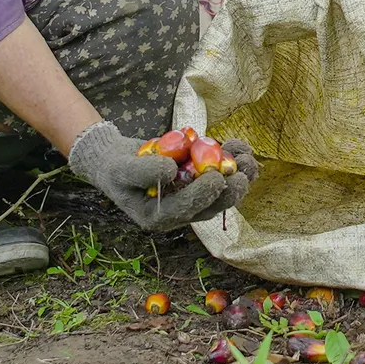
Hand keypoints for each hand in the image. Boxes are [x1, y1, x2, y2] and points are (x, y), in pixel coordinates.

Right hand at [66, 121, 249, 230]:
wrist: (116, 161)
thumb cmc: (116, 168)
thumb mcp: (121, 169)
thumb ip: (144, 171)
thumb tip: (171, 170)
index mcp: (159, 217)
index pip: (186, 210)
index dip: (204, 195)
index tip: (216, 176)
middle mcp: (180, 212)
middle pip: (212, 207)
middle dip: (231, 191)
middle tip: (242, 173)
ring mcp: (192, 198)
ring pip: (223, 193)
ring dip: (239, 176)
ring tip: (248, 158)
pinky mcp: (200, 183)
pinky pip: (222, 177)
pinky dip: (232, 161)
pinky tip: (239, 146)